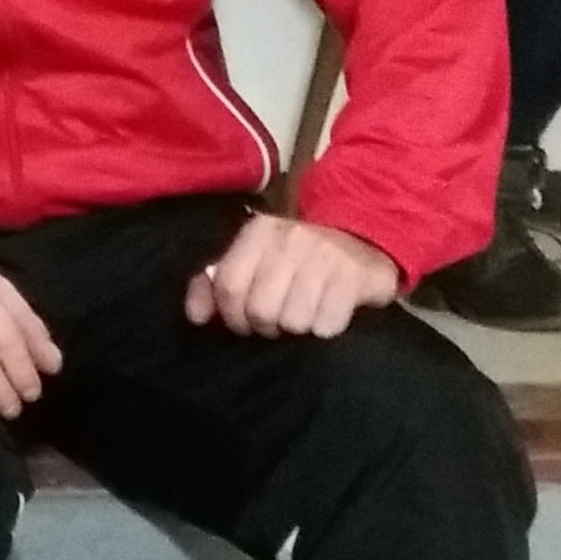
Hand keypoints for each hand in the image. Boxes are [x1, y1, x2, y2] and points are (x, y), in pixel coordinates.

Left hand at [184, 212, 401, 338]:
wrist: (363, 237)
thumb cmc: (298, 257)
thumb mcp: (254, 260)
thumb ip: (216, 284)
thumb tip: (196, 317)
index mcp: (259, 232)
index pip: (228, 286)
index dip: (231, 316)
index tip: (244, 323)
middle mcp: (290, 239)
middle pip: (260, 309)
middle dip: (265, 326)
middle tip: (278, 321)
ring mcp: (325, 256)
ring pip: (293, 321)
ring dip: (297, 328)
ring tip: (304, 314)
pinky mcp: (355, 277)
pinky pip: (326, 325)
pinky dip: (325, 328)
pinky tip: (328, 314)